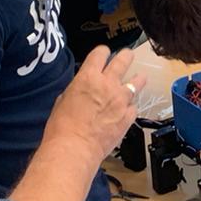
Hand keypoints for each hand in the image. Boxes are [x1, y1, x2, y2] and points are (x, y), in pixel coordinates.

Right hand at [44, 46, 143, 161]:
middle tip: (127, 55)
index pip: (100, 54)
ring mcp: (121, 100)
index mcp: (88, 78)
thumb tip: (82, 90)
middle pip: (123, 60)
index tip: (104, 53)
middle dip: (126, 56)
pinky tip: (128, 109)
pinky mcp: (128, 116)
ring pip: (137, 81)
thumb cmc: (62, 128)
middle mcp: (108, 84)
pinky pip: (135, 107)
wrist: (74, 149)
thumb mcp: (62, 101)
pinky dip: (131, 107)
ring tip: (138, 79)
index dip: (103, 52)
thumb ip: (77, 90)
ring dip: (137, 80)